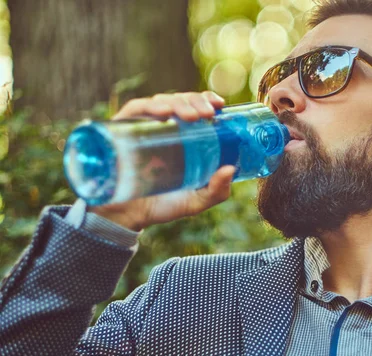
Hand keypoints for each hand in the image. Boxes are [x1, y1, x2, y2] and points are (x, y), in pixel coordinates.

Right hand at [88, 91, 233, 230]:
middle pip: (180, 101)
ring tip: (191, 116)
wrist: (127, 218)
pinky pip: (135, 109)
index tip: (220, 104)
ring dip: (178, 102)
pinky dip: (150, 106)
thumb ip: (216, 191)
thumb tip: (230, 169)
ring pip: (161, 101)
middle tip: (207, 114)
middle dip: (195, 101)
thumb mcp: (195, 201)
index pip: (195, 107)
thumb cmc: (163, 205)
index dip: (206, 99)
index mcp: (183, 137)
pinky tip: (163, 112)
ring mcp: (142, 127)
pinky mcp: (121, 130)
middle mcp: (163, 127)